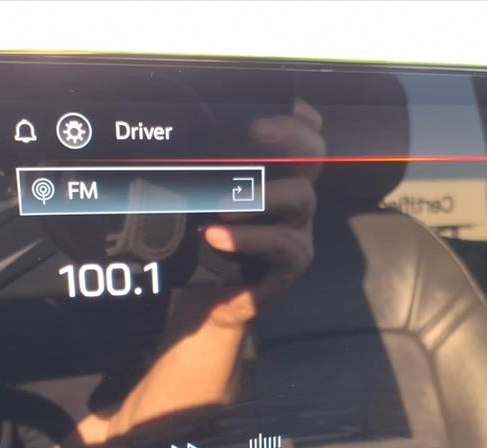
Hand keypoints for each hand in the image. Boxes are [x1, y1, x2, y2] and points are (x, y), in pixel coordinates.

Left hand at [201, 99, 323, 328]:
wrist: (209, 300)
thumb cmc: (204, 243)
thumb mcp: (204, 201)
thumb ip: (206, 172)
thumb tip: (174, 135)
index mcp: (277, 174)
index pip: (303, 134)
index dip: (296, 117)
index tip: (264, 108)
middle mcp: (295, 195)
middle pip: (312, 154)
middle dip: (288, 136)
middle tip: (254, 132)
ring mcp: (299, 228)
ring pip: (300, 196)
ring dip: (258, 196)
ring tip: (222, 205)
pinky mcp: (295, 260)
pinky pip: (281, 242)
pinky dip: (247, 238)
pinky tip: (216, 236)